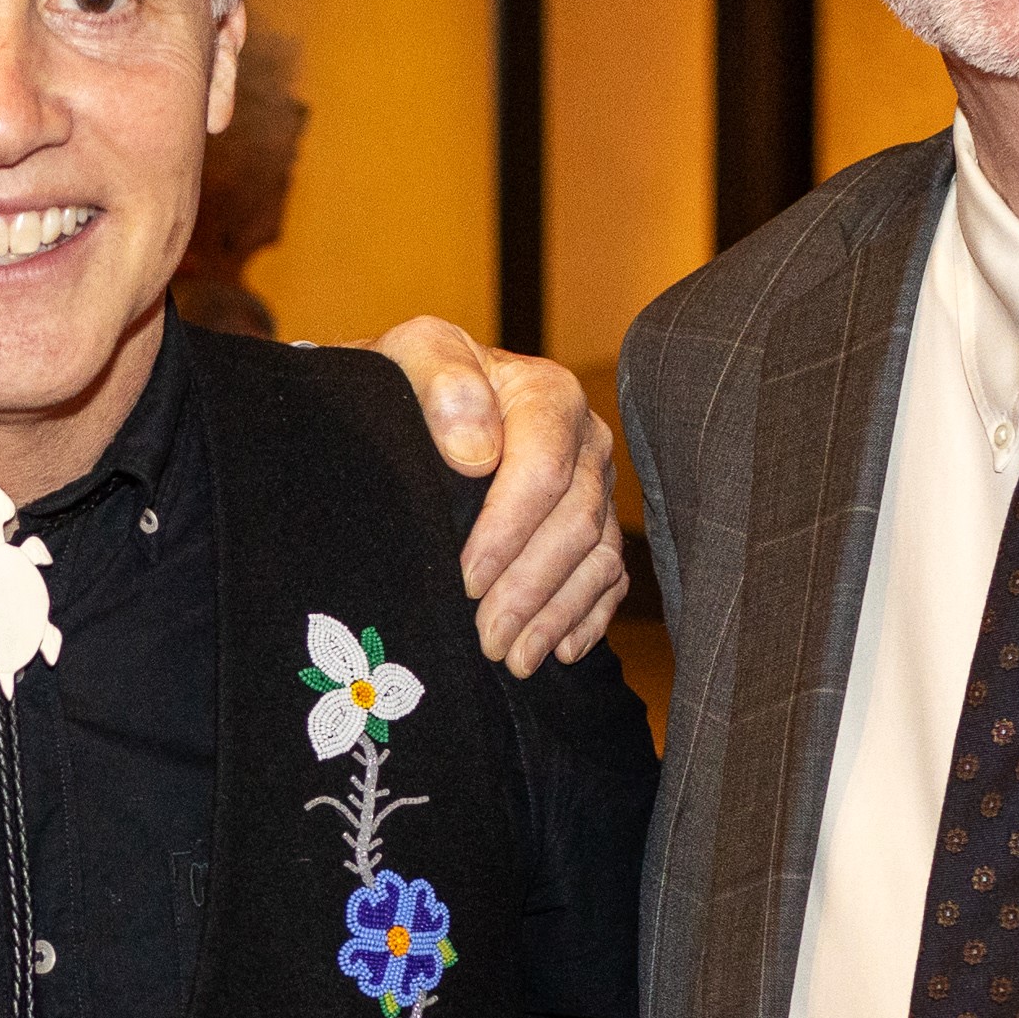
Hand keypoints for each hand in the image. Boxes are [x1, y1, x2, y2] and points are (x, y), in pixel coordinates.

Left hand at [369, 318, 627, 667]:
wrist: (414, 402)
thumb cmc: (410, 382)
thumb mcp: (411, 356)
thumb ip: (441, 382)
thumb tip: (476, 452)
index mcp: (549, 395)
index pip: (544, 471)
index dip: (507, 532)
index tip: (464, 579)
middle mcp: (585, 441)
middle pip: (574, 525)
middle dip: (529, 589)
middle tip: (484, 640)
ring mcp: (595, 488)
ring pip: (596, 560)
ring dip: (555, 616)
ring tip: (512, 660)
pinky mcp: (595, 527)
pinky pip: (608, 580)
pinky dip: (585, 619)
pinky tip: (557, 651)